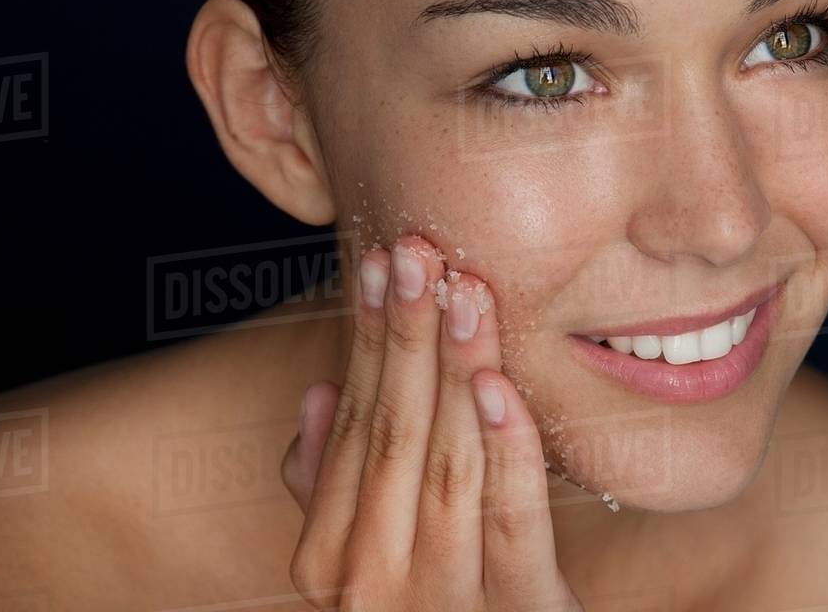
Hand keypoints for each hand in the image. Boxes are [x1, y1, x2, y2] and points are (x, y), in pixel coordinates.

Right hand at [280, 236, 582, 611]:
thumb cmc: (431, 609)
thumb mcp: (371, 557)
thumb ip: (332, 489)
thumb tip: (315, 397)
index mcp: (325, 560)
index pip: (349, 425)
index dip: (363, 342)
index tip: (377, 263)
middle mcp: (367, 584)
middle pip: (390, 435)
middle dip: (403, 337)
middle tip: (417, 252)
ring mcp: (441, 606)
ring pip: (444, 464)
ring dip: (452, 369)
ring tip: (461, 290)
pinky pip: (512, 522)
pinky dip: (505, 448)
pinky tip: (495, 384)